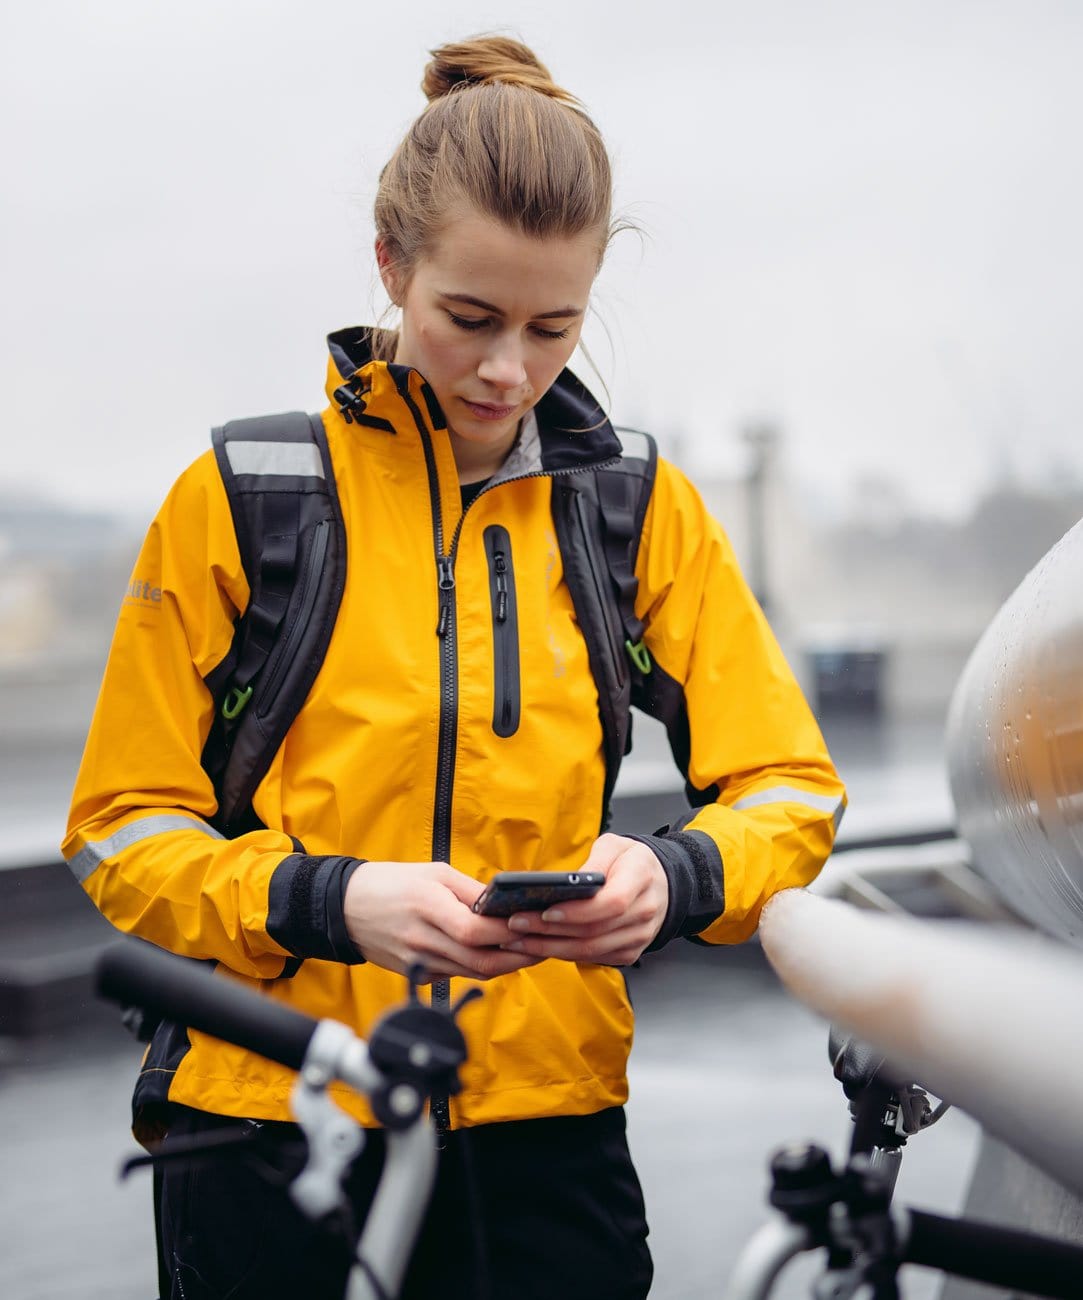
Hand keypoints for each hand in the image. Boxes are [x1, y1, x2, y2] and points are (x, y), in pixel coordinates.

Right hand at [343, 861, 541, 981]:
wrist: (347, 908)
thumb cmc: (393, 883)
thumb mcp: (434, 873)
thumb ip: (470, 891)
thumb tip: (503, 905)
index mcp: (427, 907)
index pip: (474, 931)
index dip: (506, 932)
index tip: (530, 925)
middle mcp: (422, 939)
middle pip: (479, 960)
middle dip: (517, 957)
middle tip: (541, 946)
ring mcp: (418, 961)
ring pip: (472, 972)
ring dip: (504, 965)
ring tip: (528, 952)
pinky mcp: (416, 974)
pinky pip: (456, 974)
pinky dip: (480, 967)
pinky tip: (497, 956)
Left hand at [501, 834, 669, 966]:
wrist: (662, 884)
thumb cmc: (632, 861)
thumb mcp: (615, 845)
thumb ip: (594, 860)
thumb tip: (566, 884)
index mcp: (641, 877)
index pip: (611, 903)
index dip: (577, 911)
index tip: (545, 910)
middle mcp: (644, 912)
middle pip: (594, 931)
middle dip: (550, 931)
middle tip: (516, 924)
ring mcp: (639, 936)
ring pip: (591, 950)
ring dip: (551, 947)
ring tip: (519, 938)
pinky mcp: (629, 952)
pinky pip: (594, 958)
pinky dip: (564, 954)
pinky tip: (540, 945)